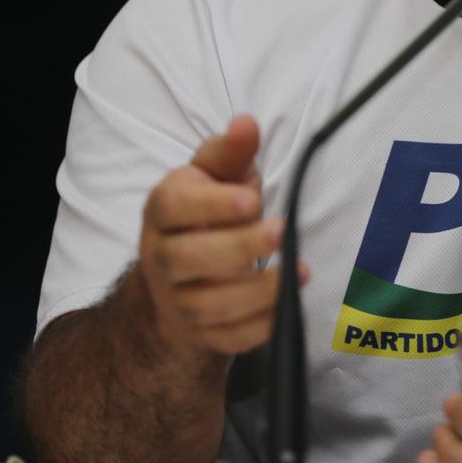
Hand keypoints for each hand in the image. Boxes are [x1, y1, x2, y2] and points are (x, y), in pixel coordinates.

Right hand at [137, 114, 306, 356]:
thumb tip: (246, 123)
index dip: (212, 206)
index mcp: (163, 209)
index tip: (252, 200)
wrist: (175, 274)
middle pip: (191, 258)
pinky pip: (226, 339)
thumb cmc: (205, 210)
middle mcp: (161, 256)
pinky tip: (286, 307)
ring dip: (259, 291)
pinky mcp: (198, 332)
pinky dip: (258, 327)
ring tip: (300, 271)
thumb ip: (230, 152)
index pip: (175, 206)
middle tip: (283, 231)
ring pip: (210, 305)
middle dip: (240, 246)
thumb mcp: (213, 173)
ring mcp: (176, 299)